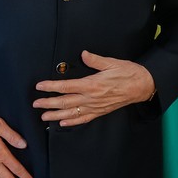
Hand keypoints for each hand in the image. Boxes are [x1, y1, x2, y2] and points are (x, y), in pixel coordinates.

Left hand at [33, 50, 154, 125]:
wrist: (142, 86)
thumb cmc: (128, 73)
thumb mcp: (112, 63)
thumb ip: (95, 60)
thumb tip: (83, 54)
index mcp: (92, 84)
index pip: (66, 87)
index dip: (51, 87)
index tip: (40, 86)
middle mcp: (91, 98)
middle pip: (65, 102)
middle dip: (48, 103)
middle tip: (35, 104)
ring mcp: (95, 107)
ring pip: (71, 113)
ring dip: (56, 115)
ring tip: (44, 116)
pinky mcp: (100, 112)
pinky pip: (83, 119)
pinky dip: (72, 122)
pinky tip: (63, 123)